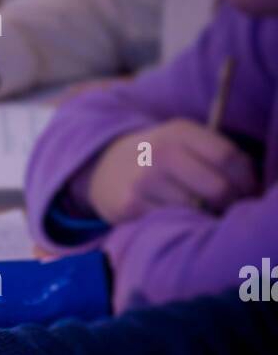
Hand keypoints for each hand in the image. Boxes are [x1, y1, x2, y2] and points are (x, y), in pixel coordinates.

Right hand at [87, 118, 257, 223]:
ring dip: (205, 217)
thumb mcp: (181, 140)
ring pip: (196, 210)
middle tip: (229, 210)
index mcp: (179, 131)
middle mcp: (162, 152)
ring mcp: (144, 180)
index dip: (246, 180)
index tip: (249, 193)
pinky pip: (170, 222)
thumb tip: (250, 187)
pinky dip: (179, 224)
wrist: (104, 168)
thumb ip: (214, 153)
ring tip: (201, 214)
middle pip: (217, 188)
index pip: (228, 157)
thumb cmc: (156, 157)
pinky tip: (175, 219)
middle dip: (230, 204)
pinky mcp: (130, 205)